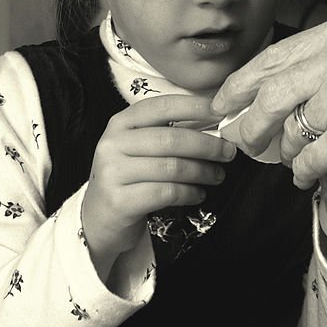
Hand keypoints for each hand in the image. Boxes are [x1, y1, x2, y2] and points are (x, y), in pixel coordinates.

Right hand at [81, 95, 233, 280]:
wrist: (97, 220)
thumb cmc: (128, 178)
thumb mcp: (139, 148)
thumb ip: (168, 132)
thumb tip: (215, 123)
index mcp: (121, 123)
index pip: (163, 106)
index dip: (195, 107)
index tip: (222, 112)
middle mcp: (112, 143)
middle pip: (172, 139)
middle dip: (208, 145)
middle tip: (229, 152)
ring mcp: (112, 172)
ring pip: (172, 167)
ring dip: (203, 172)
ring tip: (218, 175)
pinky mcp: (119, 201)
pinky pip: (167, 192)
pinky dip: (190, 193)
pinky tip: (198, 194)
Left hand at [211, 16, 326, 198]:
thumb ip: (317, 65)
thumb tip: (258, 90)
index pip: (273, 56)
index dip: (241, 82)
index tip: (223, 102)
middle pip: (269, 95)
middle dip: (249, 124)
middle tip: (243, 142)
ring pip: (288, 132)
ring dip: (286, 152)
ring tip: (297, 157)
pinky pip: (307, 162)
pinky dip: (304, 174)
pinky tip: (312, 175)